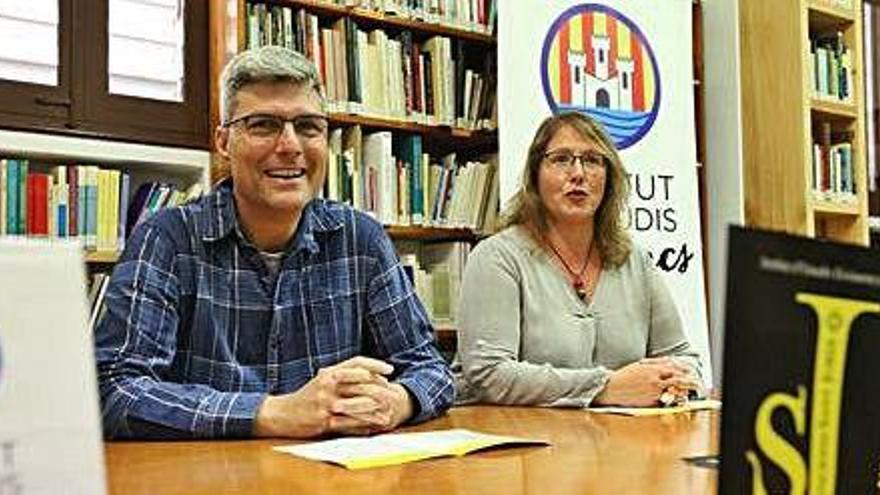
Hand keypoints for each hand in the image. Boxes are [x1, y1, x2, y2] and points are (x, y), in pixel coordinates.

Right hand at [253, 356, 412, 437]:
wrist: (282, 414)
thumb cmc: (306, 397)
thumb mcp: (321, 381)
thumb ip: (342, 376)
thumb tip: (369, 375)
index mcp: (329, 373)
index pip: (356, 363)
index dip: (375, 364)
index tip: (390, 369)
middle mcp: (328, 385)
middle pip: (362, 383)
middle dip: (381, 390)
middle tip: (395, 395)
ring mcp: (327, 403)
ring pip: (359, 404)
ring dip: (377, 410)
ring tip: (389, 414)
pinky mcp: (325, 421)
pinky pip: (350, 423)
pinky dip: (365, 425)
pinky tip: (374, 427)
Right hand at [593, 358, 699, 406]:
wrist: (611, 389)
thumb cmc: (623, 378)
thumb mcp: (638, 366)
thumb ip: (653, 364)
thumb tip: (667, 362)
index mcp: (651, 368)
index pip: (673, 366)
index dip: (683, 368)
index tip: (689, 370)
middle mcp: (654, 378)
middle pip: (677, 377)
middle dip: (688, 379)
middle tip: (695, 381)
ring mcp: (653, 390)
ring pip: (674, 388)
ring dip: (683, 388)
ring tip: (688, 390)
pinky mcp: (651, 400)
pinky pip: (666, 398)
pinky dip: (672, 397)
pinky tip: (675, 397)